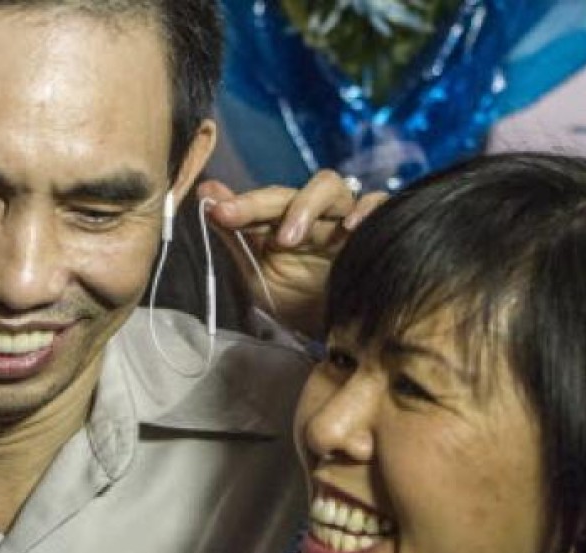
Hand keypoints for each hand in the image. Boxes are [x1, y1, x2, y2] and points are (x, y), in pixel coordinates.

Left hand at [198, 170, 386, 337]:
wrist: (335, 332)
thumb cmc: (296, 301)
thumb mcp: (258, 273)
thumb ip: (234, 235)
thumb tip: (205, 191)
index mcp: (285, 221)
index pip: (264, 201)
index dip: (241, 203)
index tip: (217, 211)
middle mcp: (315, 214)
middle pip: (292, 191)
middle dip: (261, 204)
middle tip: (237, 218)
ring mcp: (345, 220)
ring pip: (332, 186)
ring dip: (306, 205)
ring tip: (290, 238)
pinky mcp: (378, 230)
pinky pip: (380, 203)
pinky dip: (367, 209)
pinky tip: (350, 228)